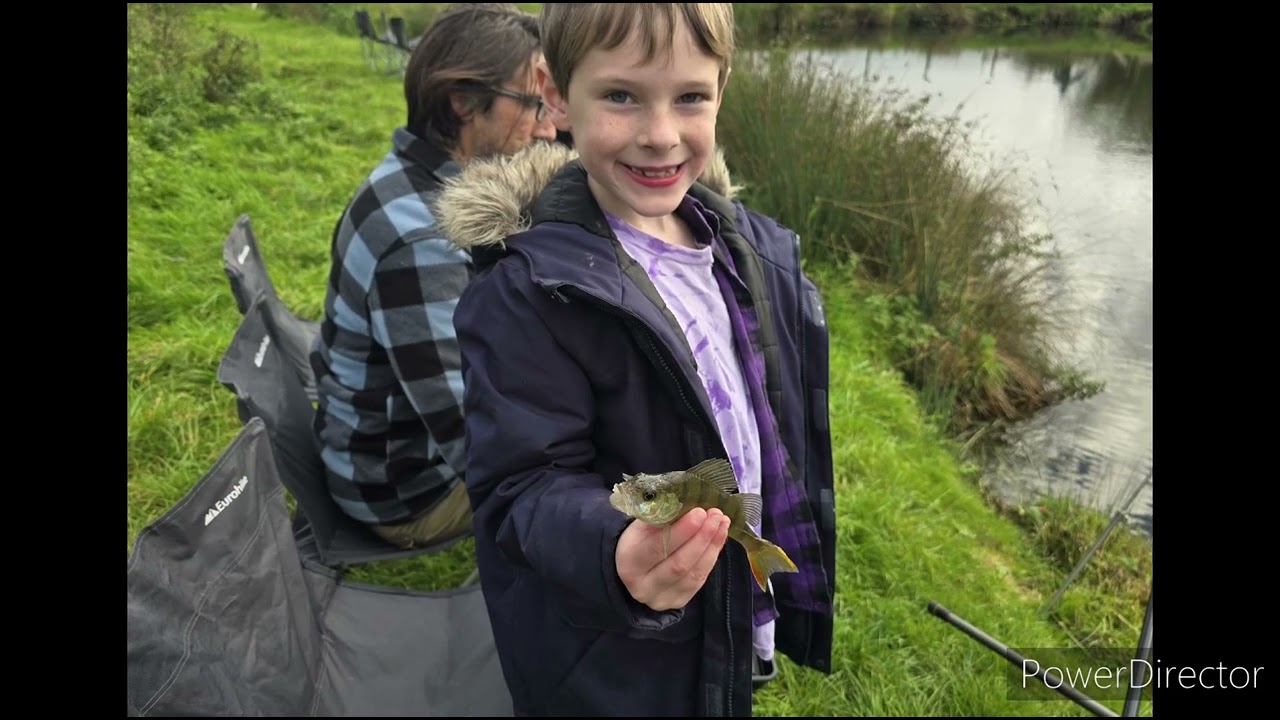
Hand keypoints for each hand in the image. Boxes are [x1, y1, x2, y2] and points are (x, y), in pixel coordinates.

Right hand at [615, 507, 730, 611]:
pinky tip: (719, 539)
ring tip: (722, 523)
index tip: (700, 512)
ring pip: (692, 574)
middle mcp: (642, 586)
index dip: (682, 531)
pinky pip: (699, 581)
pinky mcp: (677, 602)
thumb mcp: (640, 527)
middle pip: (678, 563)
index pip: (658, 547)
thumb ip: (660, 518)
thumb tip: (687, 504)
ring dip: (711, 546)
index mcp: (629, 562)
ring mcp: (660, 598)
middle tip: (716, 515)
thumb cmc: (639, 541)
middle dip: (702, 537)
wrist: (634, 571)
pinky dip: (711, 558)